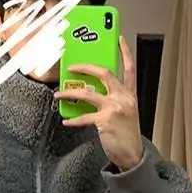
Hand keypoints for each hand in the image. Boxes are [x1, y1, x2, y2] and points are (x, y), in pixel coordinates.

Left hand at [53, 35, 143, 171]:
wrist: (132, 154)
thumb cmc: (126, 132)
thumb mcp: (124, 110)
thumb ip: (112, 98)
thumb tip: (90, 89)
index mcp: (130, 93)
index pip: (130, 67)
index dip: (124, 51)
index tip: (119, 38)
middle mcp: (124, 97)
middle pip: (104, 73)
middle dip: (85, 67)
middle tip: (71, 67)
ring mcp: (115, 108)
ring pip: (87, 93)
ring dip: (69, 93)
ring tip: (59, 94)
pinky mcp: (105, 121)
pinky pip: (83, 117)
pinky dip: (72, 119)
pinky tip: (66, 120)